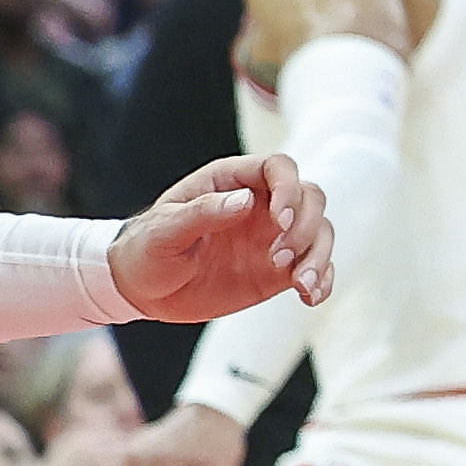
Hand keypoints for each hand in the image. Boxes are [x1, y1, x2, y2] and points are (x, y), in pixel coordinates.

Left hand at [110, 154, 330, 322]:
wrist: (142, 290)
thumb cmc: (146, 251)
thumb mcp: (163, 230)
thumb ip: (203, 212)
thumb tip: (245, 200)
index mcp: (231, 182)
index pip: (278, 168)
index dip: (289, 188)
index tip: (281, 219)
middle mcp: (260, 205)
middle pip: (310, 198)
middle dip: (306, 227)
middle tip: (279, 257)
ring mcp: (273, 237)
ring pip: (320, 232)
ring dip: (319, 257)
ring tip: (300, 284)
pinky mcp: (280, 269)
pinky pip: (316, 267)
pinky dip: (322, 280)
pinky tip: (311, 297)